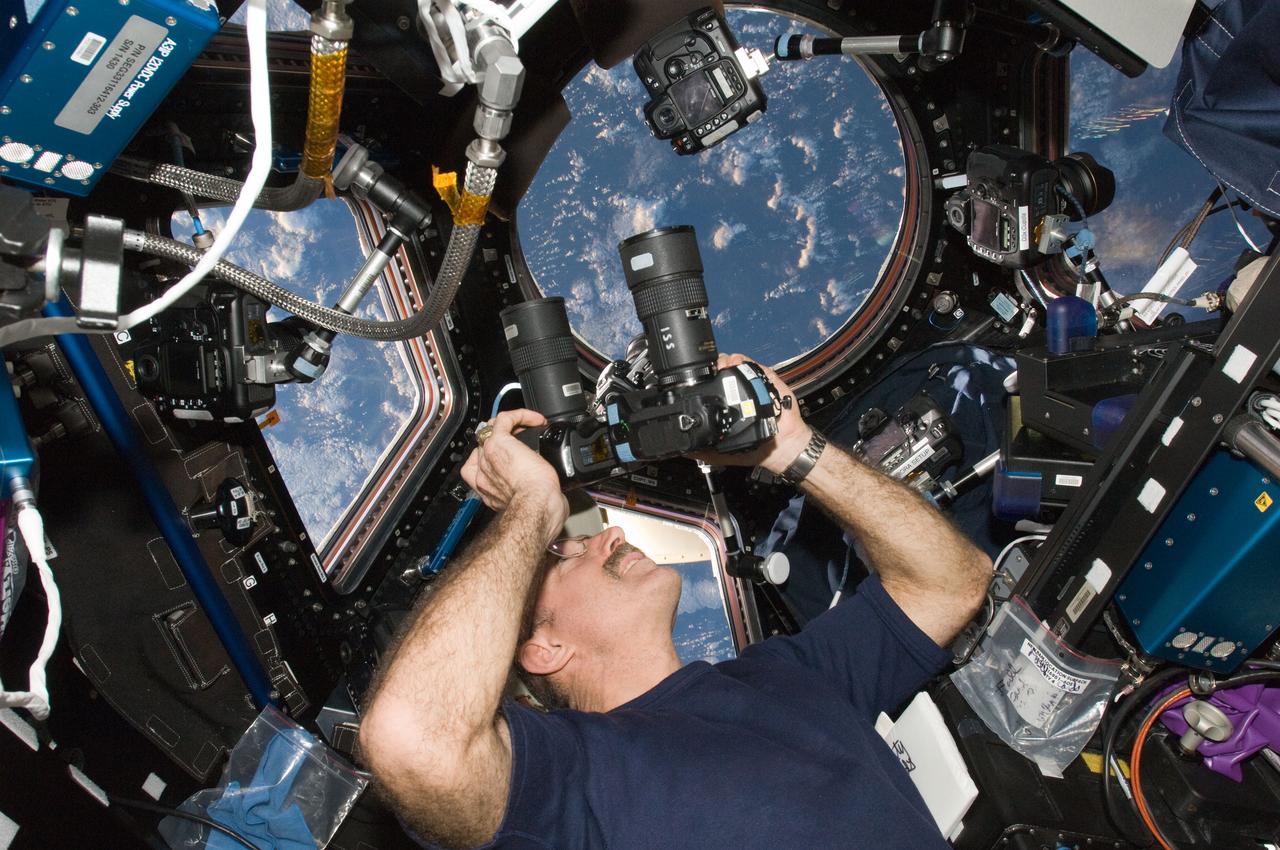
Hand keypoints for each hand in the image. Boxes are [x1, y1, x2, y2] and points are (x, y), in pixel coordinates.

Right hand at [461, 409, 567, 539]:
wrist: (535, 506)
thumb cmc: (537, 511)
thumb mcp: (532, 507)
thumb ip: (534, 499)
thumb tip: (553, 498)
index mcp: (489, 491)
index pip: (483, 469)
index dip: (497, 459)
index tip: (515, 458)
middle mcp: (483, 474)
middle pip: (486, 447)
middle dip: (504, 441)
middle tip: (525, 441)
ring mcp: (487, 457)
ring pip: (492, 430)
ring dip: (512, 426)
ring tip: (529, 427)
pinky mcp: (498, 442)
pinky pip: (503, 419)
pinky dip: (520, 415)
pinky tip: (536, 420)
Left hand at [693, 353, 811, 475]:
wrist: (783, 446)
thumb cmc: (755, 448)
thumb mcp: (723, 453)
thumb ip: (704, 452)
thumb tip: (684, 451)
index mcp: (727, 406)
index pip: (711, 387)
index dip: (704, 381)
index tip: (699, 382)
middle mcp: (738, 393)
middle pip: (721, 371)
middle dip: (714, 367)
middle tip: (712, 372)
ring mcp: (753, 384)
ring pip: (735, 363)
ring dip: (726, 361)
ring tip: (723, 366)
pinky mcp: (767, 379)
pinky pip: (753, 364)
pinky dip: (743, 360)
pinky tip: (736, 363)